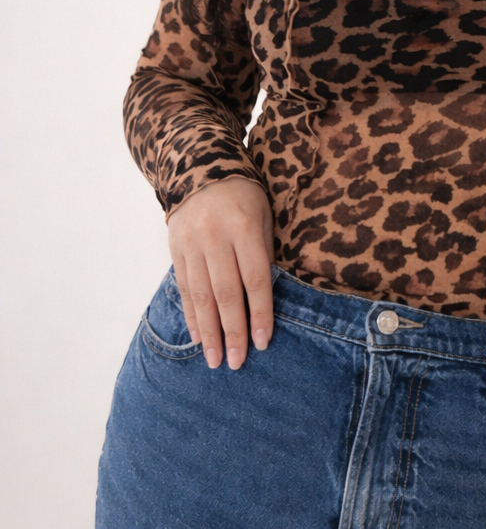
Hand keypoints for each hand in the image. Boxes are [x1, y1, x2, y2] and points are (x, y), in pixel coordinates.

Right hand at [166, 177, 274, 370]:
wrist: (200, 166)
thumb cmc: (244, 195)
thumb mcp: (265, 215)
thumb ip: (265, 253)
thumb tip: (265, 298)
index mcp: (245, 227)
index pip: (255, 278)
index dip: (260, 312)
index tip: (263, 342)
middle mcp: (216, 237)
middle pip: (226, 292)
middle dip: (233, 331)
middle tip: (236, 362)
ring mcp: (192, 244)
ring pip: (201, 294)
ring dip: (209, 331)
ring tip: (215, 359)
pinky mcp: (176, 249)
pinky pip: (184, 287)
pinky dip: (191, 314)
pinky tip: (199, 337)